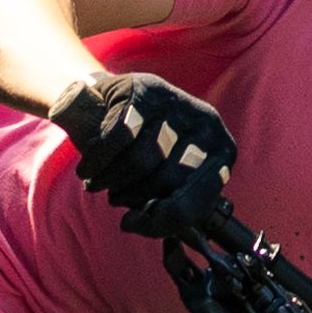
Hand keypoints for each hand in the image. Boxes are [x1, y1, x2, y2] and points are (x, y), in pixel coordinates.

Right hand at [51, 71, 235, 230]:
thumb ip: (162, 208)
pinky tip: (89, 167)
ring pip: (141, 160)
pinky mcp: (144, 88)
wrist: (117, 102)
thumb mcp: (165, 179)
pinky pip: (119, 136)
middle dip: (133, 197)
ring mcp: (177, 103)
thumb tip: (135, 223)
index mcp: (223, 151)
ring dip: (111, 180)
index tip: (133, 221)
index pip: (198, 198)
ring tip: (98, 183)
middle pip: (167, 181)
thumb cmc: (147, 148)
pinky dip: (98, 159)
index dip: (163, 220)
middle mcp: (207, 123)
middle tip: (115, 199)